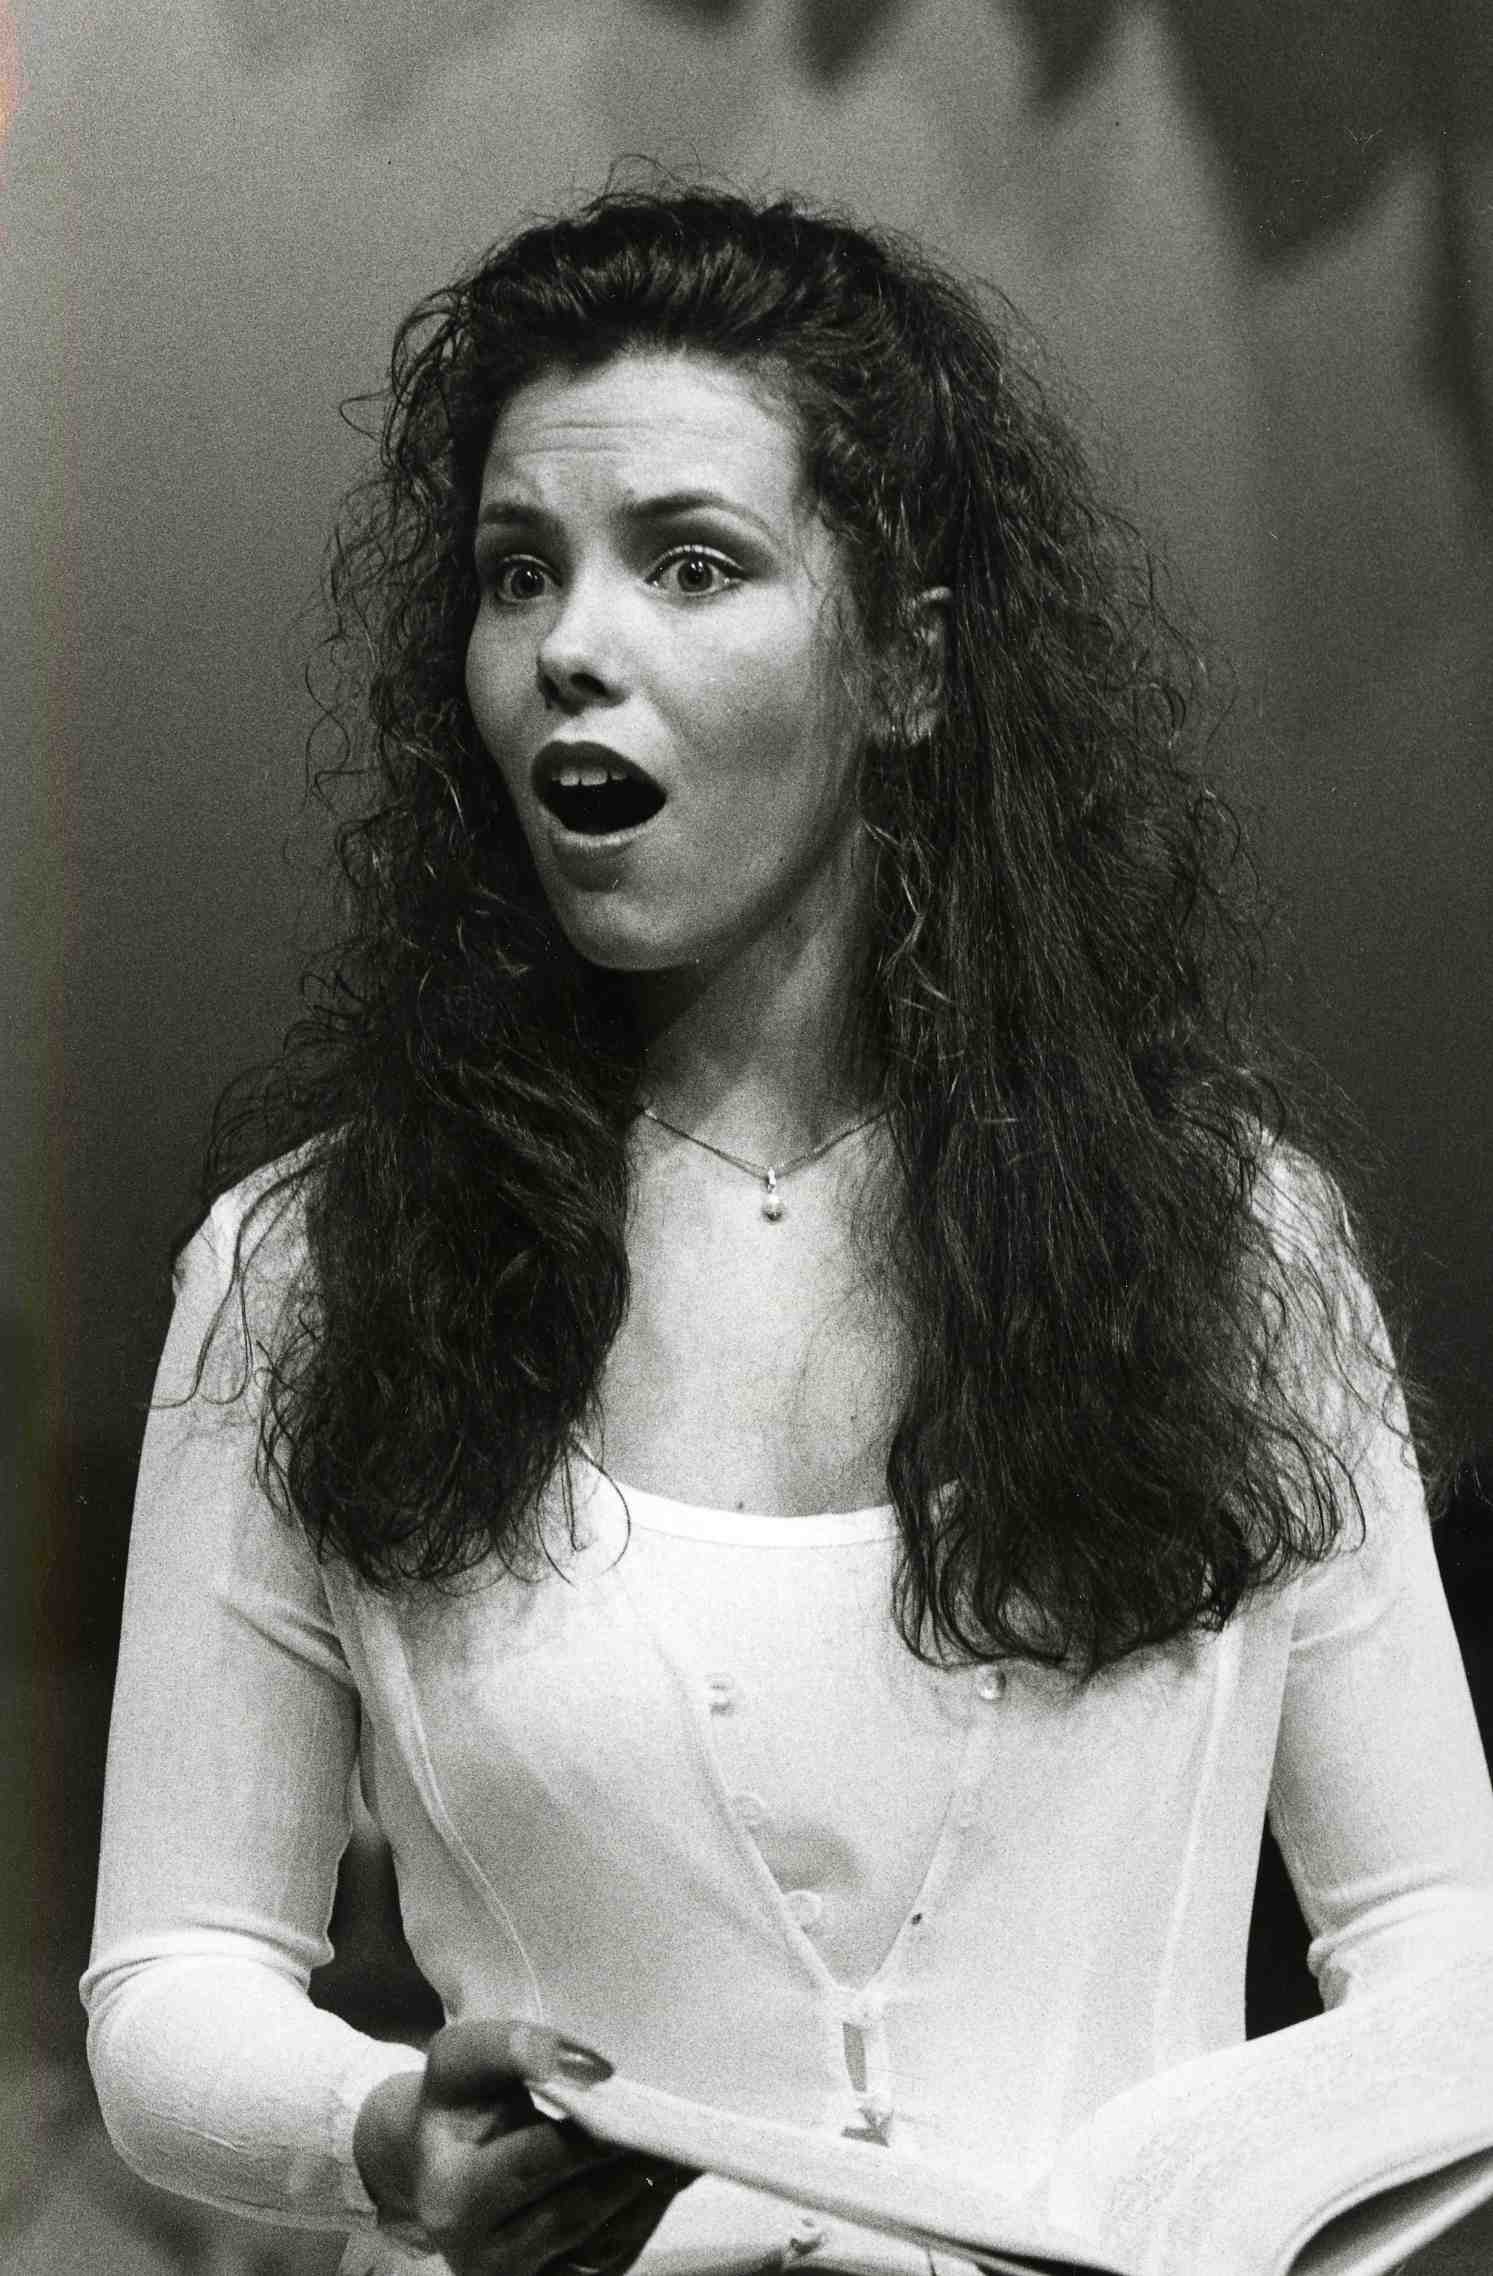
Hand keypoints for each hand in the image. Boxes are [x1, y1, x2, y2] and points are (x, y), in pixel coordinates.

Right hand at [353, 2018, 690, 2275]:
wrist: (442, 2163)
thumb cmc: (456, 2103)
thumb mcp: (460, 2060)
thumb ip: (510, 2047)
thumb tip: (590, 2065)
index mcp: (451, 2199)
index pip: (534, 2165)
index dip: (586, 2135)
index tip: (630, 2099)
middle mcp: (481, 2258)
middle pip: (575, 2211)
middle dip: (628, 2166)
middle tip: (677, 2124)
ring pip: (602, 2243)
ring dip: (649, 2193)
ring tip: (684, 2144)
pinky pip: (613, 2258)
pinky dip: (646, 2214)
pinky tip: (668, 2173)